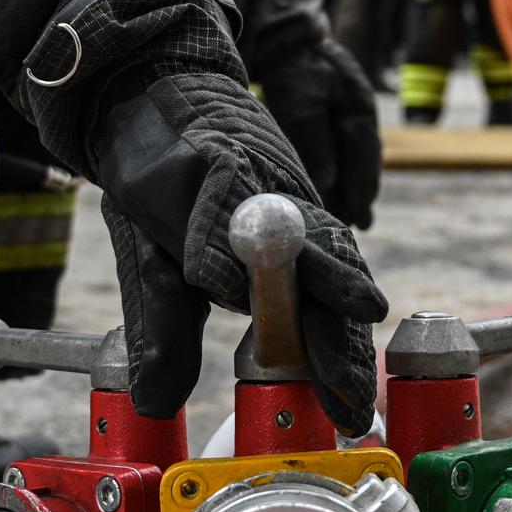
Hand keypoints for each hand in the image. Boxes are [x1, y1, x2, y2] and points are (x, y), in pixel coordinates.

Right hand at [91, 70, 386, 435]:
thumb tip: (159, 401)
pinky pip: (240, 199)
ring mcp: (262, 196)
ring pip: (306, 241)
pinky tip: (228, 272)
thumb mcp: (154, 272)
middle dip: (338, 344)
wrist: (150, 98)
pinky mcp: (230, 162)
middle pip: (323, 290)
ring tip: (361, 308)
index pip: (311, 321)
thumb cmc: (159, 189)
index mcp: (265, 267)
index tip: (346, 413)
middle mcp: (279, 233)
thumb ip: (166, 332)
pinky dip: (238, 232)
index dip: (331, 366)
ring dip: (330, 278)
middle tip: (355, 394)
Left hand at [235, 0, 381, 228]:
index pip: (364, 153)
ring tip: (343, 218)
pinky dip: (333, 172)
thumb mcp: (299, 97)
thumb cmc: (289, 62)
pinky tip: (327, 190)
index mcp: (357, 102)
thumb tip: (327, 183)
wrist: (277, 28)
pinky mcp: (325, 113)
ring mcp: (343, 110)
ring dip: (346, 187)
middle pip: (362, 159)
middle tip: (354, 227)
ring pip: (349, 157)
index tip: (359, 219)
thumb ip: (313, 138)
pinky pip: (335, 150)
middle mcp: (356, 109)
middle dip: (358, 194)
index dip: (361, 188)